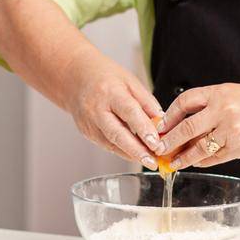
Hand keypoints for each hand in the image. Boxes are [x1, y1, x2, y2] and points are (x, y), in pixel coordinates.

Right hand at [65, 52, 165, 166]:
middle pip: (117, 134)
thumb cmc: (106, 77)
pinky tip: (136, 154)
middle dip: (136, 151)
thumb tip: (162, 121)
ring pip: (112, 144)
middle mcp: (96, 109)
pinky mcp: (87, 133)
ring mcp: (89, 123)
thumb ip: (147, 101)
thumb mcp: (130, 81)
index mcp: (109, 92)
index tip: (156, 143)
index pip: (128, 112)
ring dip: (132, 154)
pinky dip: (122, 151)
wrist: (76, 79)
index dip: (143, 129)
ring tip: (150, 161)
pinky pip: (107, 145)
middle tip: (153, 162)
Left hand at [154, 82, 239, 169]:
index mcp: (220, 92)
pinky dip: (203, 161)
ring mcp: (231, 131)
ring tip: (172, 163)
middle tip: (158, 148)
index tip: (161, 124)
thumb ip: (213, 105)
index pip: (185, 101)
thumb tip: (187, 121)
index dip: (170, 114)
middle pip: (186, 128)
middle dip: (170, 140)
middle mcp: (223, 110)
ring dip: (183, 157)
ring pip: (198, 148)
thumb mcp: (236, 94)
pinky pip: (214, 157)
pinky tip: (196, 163)